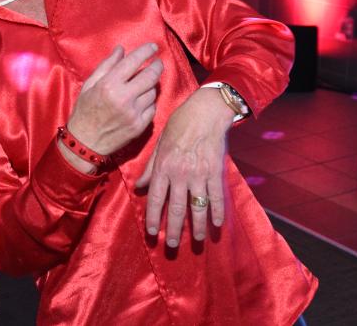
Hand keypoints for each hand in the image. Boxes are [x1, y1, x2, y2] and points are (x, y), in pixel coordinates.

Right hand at [62, 43, 162, 170]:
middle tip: (157, 62)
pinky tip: (142, 101)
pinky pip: (153, 108)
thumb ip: (106, 65)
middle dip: (157, 66)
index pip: (133, 61)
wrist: (85, 143)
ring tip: (143, 85)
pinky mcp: (140, 126)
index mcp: (109, 85)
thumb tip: (121, 49)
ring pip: (153, 92)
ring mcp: (134, 113)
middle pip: (151, 75)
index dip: (146, 51)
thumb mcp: (89, 85)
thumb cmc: (85, 111)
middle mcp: (124, 98)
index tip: (153, 47)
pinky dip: (150, 102)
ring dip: (151, 85)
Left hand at [135, 87, 232, 245]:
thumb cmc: (179, 125)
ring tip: (196, 241)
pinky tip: (217, 225)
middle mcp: (180, 174)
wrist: (205, 112)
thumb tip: (139, 187)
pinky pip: (217, 196)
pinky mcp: (216, 172)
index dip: (153, 218)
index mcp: (164, 167)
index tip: (152, 234)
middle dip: (173, 229)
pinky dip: (218, 211)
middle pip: (175, 208)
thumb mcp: (159, 144)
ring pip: (197, 206)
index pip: (156, 199)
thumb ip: (150, 168)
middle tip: (171, 245)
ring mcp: (199, 174)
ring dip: (197, 226)